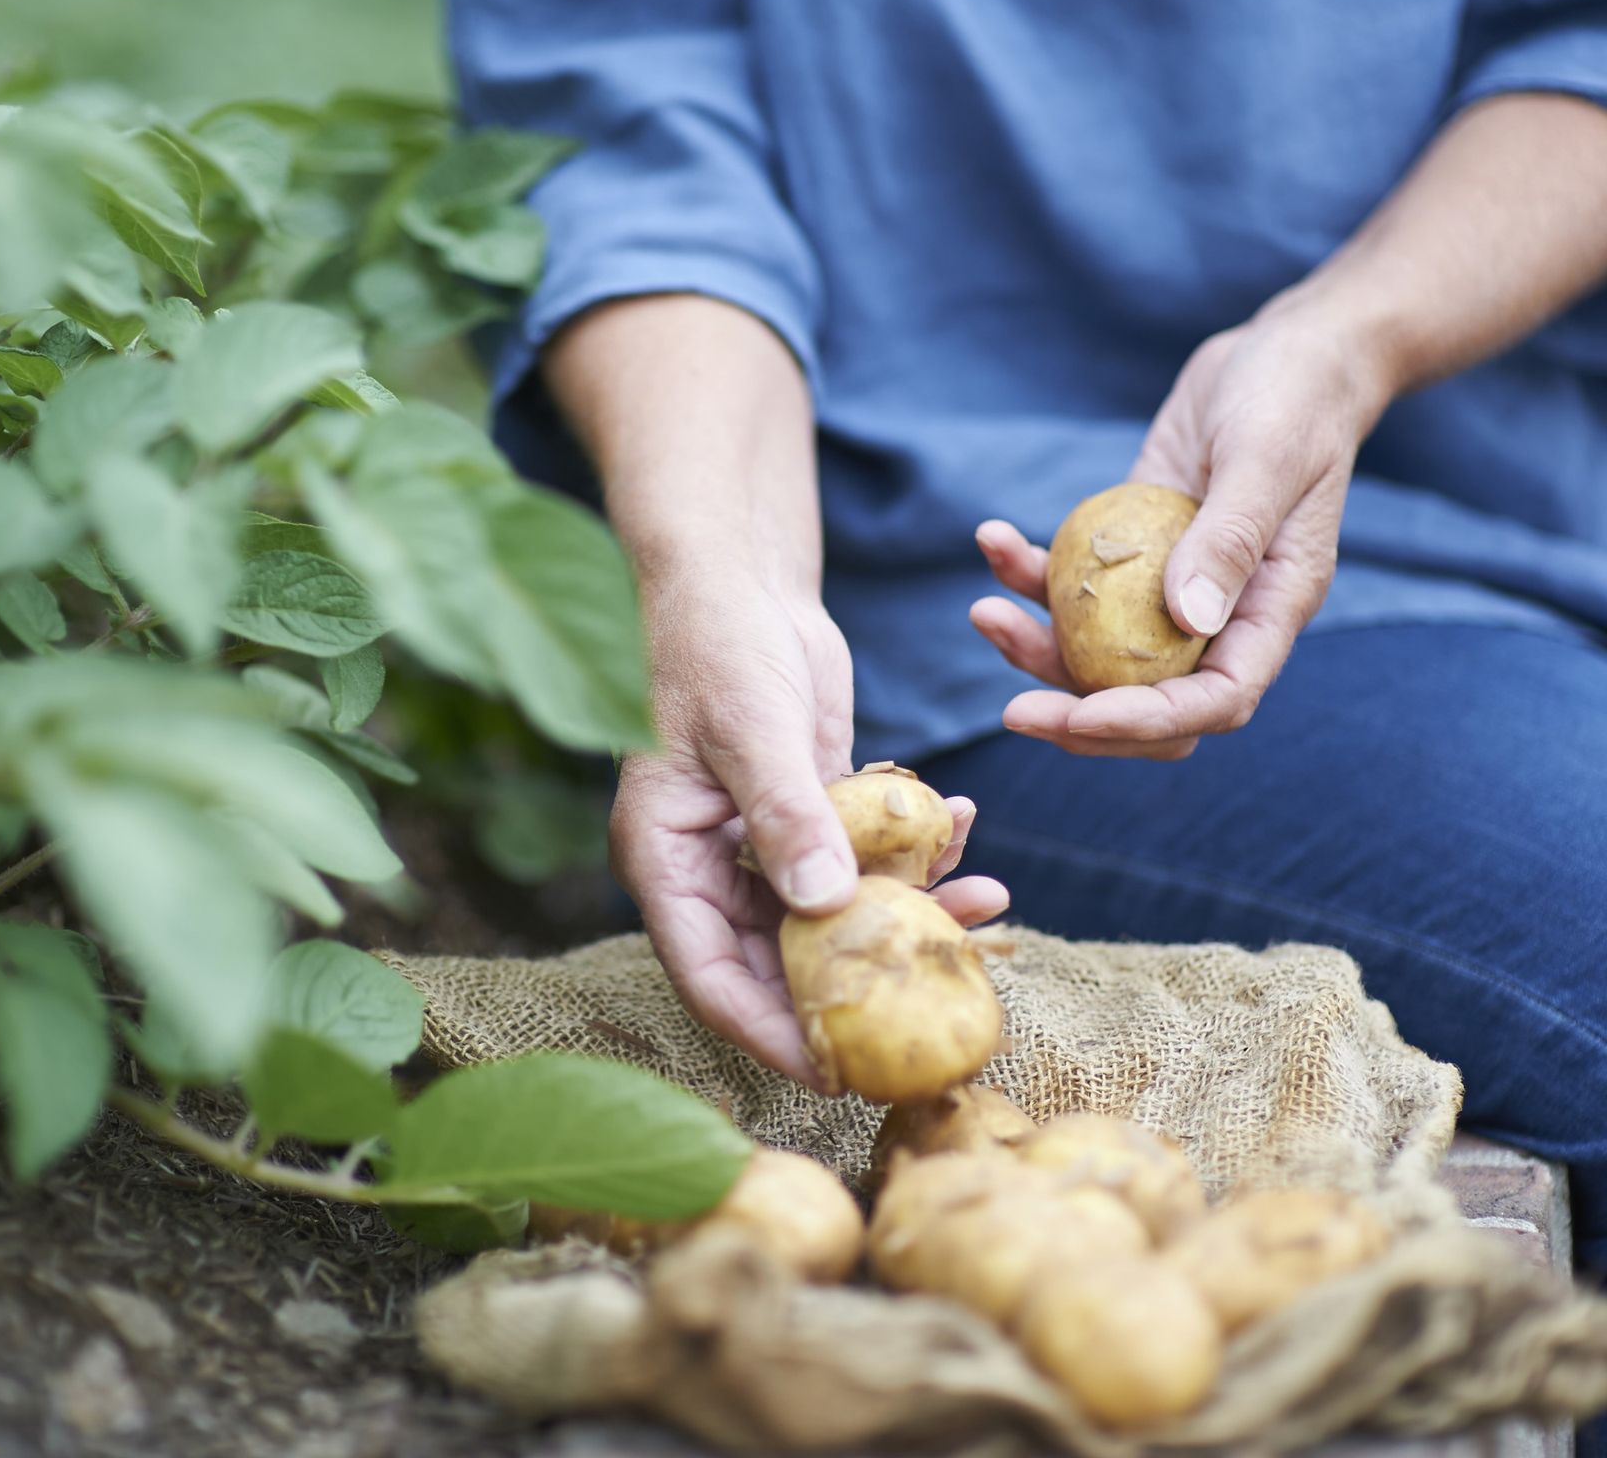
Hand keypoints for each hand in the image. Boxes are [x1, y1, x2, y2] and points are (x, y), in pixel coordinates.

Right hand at [613, 566, 1009, 1086]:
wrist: (737, 578)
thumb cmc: (716, 642)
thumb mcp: (751, 729)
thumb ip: (789, 816)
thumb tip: (826, 907)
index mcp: (666, 862)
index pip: (710, 978)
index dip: (770, 1032)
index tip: (837, 1073)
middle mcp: (710, 868)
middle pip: (780, 961)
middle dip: (859, 982)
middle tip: (935, 1006)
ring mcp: (761, 844)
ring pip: (835, 915)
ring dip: (907, 914)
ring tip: (985, 901)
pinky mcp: (811, 814)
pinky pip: (865, 859)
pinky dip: (916, 853)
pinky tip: (968, 828)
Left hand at [970, 301, 1394, 756]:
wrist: (1279, 352)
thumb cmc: (1293, 397)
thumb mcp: (1267, 457)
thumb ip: (1230, 538)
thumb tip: (1187, 620)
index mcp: (1270, 609)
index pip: (1216, 700)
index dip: (1147, 723)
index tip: (1077, 718)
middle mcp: (1221, 614)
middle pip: (1150, 700)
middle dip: (1079, 717)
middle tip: (1013, 710)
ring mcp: (1171, 588)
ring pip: (1098, 654)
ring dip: (1035, 647)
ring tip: (982, 609)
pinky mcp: (1131, 551)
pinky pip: (1075, 586)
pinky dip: (1029, 575)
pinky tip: (994, 539)